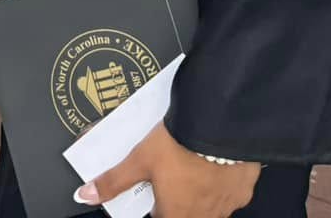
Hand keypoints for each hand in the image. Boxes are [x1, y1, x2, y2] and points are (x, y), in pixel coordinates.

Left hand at [78, 123, 259, 217]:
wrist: (221, 123)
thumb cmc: (181, 144)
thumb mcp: (139, 159)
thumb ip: (114, 180)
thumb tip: (86, 195)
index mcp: (177, 215)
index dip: (157, 206)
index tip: (155, 192)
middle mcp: (204, 216)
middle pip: (186, 213)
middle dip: (178, 198)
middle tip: (172, 174)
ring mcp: (227, 204)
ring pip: (210, 206)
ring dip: (200, 191)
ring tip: (193, 164)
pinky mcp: (244, 189)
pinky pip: (231, 191)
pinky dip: (223, 180)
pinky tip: (217, 161)